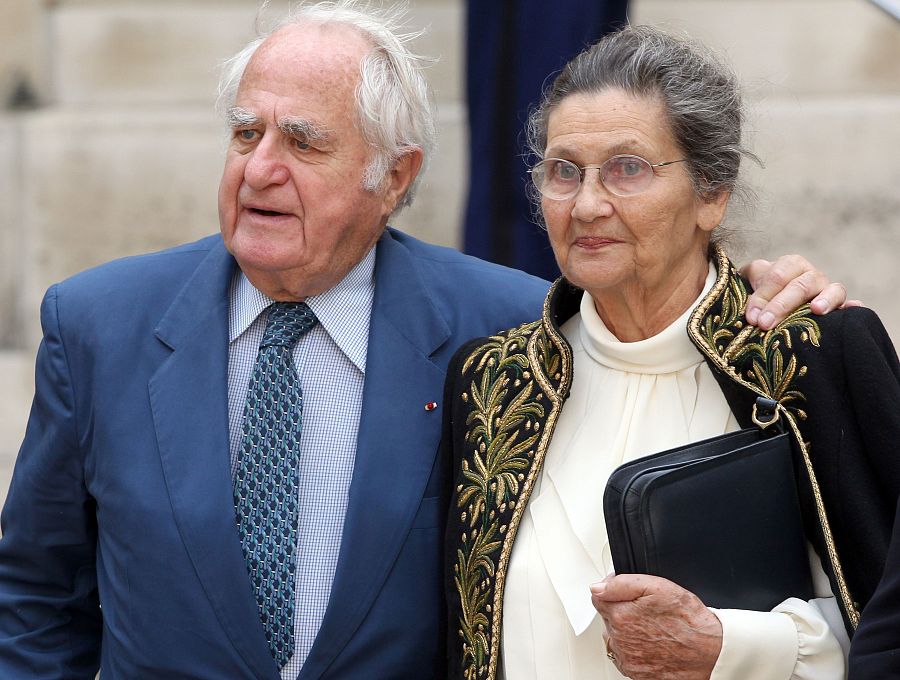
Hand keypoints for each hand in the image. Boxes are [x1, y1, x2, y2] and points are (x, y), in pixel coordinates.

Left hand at [591, 574, 721, 679]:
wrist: (711, 652)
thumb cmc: (689, 620)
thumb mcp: (657, 587)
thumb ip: (621, 584)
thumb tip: (598, 587)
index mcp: (621, 616)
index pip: (598, 598)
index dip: (613, 591)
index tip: (627, 594)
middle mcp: (619, 640)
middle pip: (608, 618)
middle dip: (622, 611)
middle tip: (647, 612)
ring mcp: (627, 659)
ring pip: (615, 638)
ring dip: (626, 631)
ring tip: (651, 628)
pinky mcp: (636, 673)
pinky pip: (626, 657)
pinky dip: (634, 650)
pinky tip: (652, 644)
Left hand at [741, 255, 860, 330]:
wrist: (775, 301)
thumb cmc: (760, 294)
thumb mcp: (748, 284)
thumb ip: (742, 286)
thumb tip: (744, 304)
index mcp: (788, 265)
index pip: (776, 276)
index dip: (762, 296)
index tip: (752, 317)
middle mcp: (810, 274)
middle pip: (799, 285)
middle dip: (780, 305)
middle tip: (764, 323)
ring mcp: (826, 289)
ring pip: (831, 289)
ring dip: (825, 299)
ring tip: (816, 310)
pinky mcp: (839, 304)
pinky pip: (849, 303)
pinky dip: (853, 306)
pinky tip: (853, 309)